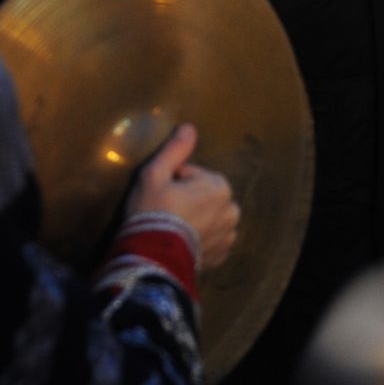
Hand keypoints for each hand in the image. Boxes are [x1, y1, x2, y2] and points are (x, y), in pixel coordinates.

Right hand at [127, 124, 239, 270]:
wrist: (151, 258)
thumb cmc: (152, 211)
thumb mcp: (156, 174)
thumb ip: (175, 149)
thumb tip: (189, 127)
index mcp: (220, 187)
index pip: (193, 174)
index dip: (173, 180)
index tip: (161, 193)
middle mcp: (232, 211)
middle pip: (204, 194)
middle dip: (188, 198)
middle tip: (164, 210)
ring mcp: (228, 236)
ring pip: (210, 216)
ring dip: (196, 218)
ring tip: (172, 227)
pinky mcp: (220, 255)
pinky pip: (211, 238)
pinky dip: (200, 238)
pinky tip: (181, 241)